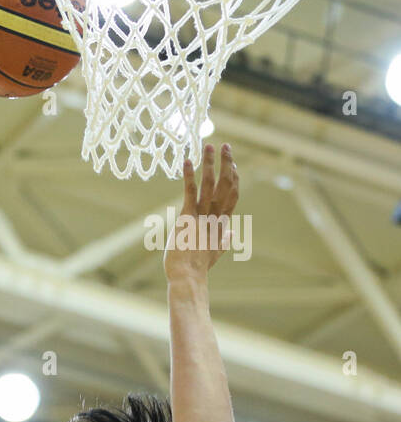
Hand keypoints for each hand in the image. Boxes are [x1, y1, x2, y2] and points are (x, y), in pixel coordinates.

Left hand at [165, 143, 239, 282]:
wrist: (188, 276)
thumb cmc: (198, 267)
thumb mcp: (215, 252)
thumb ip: (224, 240)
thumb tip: (231, 233)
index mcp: (222, 223)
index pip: (232, 195)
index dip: (234, 177)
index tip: (232, 163)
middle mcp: (215, 216)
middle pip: (226, 184)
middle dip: (226, 163)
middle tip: (225, 145)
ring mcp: (202, 216)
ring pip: (210, 184)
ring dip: (209, 163)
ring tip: (209, 145)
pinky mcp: (187, 218)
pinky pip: (189, 193)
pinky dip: (189, 176)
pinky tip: (188, 161)